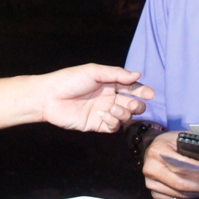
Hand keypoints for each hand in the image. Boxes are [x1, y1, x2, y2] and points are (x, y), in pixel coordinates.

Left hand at [38, 64, 153, 132]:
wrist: (49, 97)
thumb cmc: (69, 80)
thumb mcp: (93, 72)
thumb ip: (116, 74)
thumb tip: (138, 75)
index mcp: (109, 83)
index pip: (131, 87)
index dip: (142, 91)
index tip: (150, 94)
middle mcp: (109, 98)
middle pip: (132, 104)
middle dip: (137, 105)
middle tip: (132, 104)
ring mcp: (103, 112)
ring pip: (125, 117)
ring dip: (124, 114)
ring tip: (114, 109)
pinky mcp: (96, 124)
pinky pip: (113, 127)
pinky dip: (113, 122)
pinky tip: (104, 115)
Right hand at [142, 132, 198, 198]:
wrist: (151, 149)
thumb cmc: (169, 142)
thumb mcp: (180, 137)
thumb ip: (194, 146)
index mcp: (158, 151)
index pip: (183, 166)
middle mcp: (151, 168)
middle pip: (180, 183)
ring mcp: (150, 182)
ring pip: (179, 194)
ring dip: (198, 193)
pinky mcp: (153, 192)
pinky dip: (189, 197)